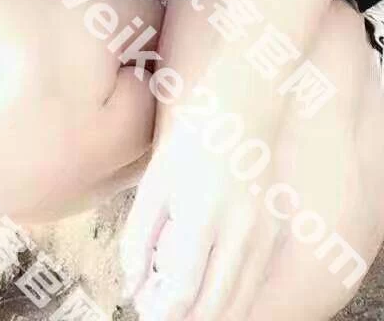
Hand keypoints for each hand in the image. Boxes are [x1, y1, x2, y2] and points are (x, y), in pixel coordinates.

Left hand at [119, 125, 283, 320]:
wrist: (239, 108)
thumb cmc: (190, 140)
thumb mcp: (154, 182)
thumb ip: (139, 238)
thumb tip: (131, 288)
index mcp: (204, 214)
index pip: (184, 289)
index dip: (162, 311)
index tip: (144, 313)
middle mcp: (242, 230)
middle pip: (216, 305)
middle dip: (186, 319)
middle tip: (160, 312)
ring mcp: (266, 233)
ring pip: (241, 301)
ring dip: (211, 313)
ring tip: (180, 304)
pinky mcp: (277, 232)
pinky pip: (255, 281)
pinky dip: (233, 296)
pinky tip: (208, 287)